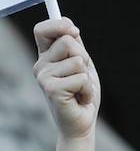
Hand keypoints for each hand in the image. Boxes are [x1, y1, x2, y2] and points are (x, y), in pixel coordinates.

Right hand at [33, 18, 99, 140]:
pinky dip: (88, 90)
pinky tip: (81, 99)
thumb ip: (76, 46)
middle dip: (84, 59)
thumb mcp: (82, 67)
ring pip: (78, 61)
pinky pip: (81, 78)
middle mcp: (41, 65)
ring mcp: (43, 76)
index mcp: (46, 57)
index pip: (43, 30)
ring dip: (87, 78)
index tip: (75, 31)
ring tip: (81, 91)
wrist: (82, 125)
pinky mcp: (51, 89)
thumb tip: (70, 25)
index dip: (59, 25)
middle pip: (68, 42)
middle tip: (82, 79)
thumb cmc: (83, 96)